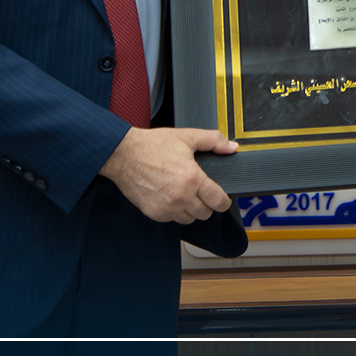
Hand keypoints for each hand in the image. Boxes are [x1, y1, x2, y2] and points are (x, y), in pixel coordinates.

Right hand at [99, 126, 238, 223]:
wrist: (124, 155)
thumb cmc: (153, 145)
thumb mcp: (187, 136)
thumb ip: (214, 141)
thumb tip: (232, 148)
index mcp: (192, 179)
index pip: (218, 202)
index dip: (223, 200)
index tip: (221, 197)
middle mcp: (181, 197)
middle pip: (206, 214)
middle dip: (206, 204)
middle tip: (200, 191)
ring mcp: (166, 207)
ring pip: (189, 219)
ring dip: (191, 209)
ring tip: (184, 193)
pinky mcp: (154, 213)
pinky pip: (172, 219)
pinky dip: (174, 211)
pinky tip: (170, 196)